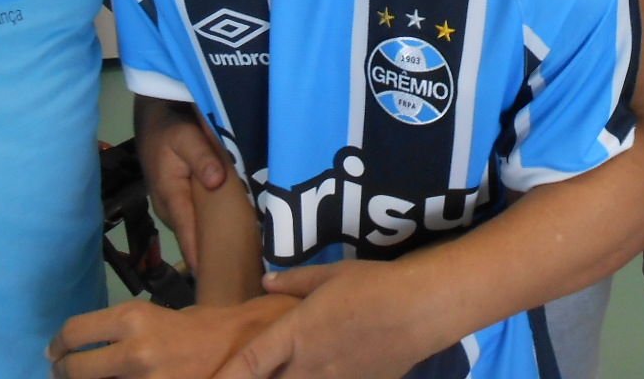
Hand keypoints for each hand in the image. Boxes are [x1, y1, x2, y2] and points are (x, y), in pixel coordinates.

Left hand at [48, 296, 293, 378]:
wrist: (242, 346)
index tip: (54, 352)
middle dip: (63, 372)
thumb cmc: (200, 326)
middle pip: (75, 369)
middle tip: (61, 372)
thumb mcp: (156, 317)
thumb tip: (86, 351)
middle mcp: (134, 351)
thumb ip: (122, 334)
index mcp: (134, 318)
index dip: (57, 345)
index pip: (75, 333)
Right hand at [135, 99, 228, 271]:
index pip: (190, 238)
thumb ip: (202, 158)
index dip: (205, 261)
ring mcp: (173, 209)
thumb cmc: (171, 129)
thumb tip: (217, 181)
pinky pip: (196, 221)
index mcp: (172, 200)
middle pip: (194, 241)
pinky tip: (233, 235)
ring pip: (196, 232)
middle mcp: (170, 211)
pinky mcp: (178, 203)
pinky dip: (211, 228)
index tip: (222, 282)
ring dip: (214, 244)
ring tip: (244, 262)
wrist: (154, 120)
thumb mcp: (187, 137)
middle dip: (215, 257)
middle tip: (244, 276)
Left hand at [210, 262, 444, 378]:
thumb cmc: (372, 284)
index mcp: (295, 334)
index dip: (224, 377)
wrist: (419, 310)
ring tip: (289, 372)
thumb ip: (293, 283)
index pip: (248, 363)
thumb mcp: (330, 275)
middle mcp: (307, 365)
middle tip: (243, 375)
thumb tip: (266, 282)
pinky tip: (320, 372)